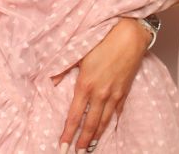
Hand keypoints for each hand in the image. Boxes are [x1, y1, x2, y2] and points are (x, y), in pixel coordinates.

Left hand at [55, 17, 148, 150]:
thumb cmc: (101, 41)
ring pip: (104, 121)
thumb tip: (50, 81)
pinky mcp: (124, 91)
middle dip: (83, 141)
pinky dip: (111, 122)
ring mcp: (114, 94)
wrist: (128, 36)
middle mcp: (100, 93)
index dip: (69, 133)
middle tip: (77, 152)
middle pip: (90, 124)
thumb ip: (63, 70)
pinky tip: (108, 128)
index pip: (75, 116)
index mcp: (85, 84)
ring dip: (96, 136)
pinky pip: (117, 112)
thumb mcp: (78, 53)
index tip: (63, 145)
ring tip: (91, 147)